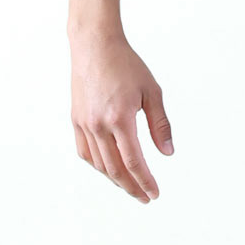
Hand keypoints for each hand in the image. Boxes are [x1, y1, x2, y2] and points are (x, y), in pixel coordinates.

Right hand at [70, 34, 171, 202]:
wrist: (94, 46)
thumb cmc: (126, 65)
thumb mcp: (152, 91)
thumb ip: (160, 124)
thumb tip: (167, 153)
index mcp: (120, 118)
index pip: (134, 162)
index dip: (145, 181)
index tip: (155, 193)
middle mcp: (99, 125)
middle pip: (116, 169)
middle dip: (132, 187)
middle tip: (145, 197)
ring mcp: (84, 123)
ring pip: (99, 164)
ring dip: (115, 179)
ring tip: (130, 186)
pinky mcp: (76, 120)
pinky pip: (85, 152)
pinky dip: (98, 165)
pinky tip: (109, 169)